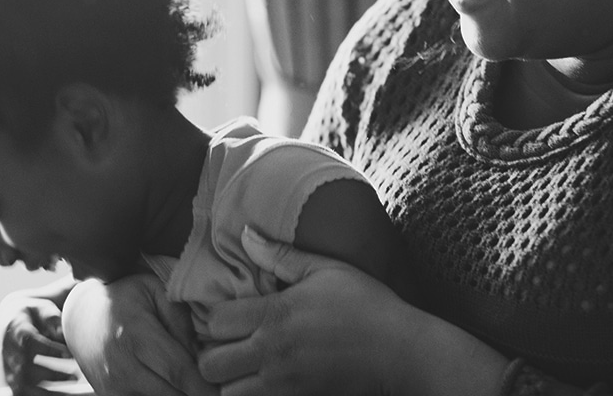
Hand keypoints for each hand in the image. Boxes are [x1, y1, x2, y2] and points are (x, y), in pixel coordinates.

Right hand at [0, 294, 78, 395]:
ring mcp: (8, 366)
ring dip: (46, 392)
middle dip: (50, 374)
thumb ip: (53, 319)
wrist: (10, 320)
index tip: (69, 354)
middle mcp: (9, 350)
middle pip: (24, 367)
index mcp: (16, 328)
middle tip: (75, 376)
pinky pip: (22, 393)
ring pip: (21, 386)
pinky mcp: (10, 379)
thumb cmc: (34, 314)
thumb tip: (63, 333)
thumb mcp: (43, 309)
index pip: (29, 340)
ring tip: (70, 391)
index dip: (48, 349)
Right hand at [62, 275, 218, 395]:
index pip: (179, 371)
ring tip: (203, 387)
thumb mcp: (156, 292)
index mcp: (136, 337)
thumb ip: (182, 320)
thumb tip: (205, 352)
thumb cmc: (127, 299)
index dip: (206, 385)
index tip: (227, 388)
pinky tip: (181, 388)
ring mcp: (114, 389)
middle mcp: (122, 369)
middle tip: (223, 388)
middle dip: (200, 394)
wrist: (82, 318)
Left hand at [196, 227, 418, 395]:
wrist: (401, 353)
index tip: (230, 316)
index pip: (216, 322)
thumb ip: (280, 255)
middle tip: (229, 346)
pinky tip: (266, 382)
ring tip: (245, 368)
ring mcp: (283, 384)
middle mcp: (273, 352)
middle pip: (210, 365)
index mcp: (276, 314)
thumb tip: (245, 234)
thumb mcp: (326, 269)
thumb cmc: (367, 305)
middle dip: (214, 355)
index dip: (216, 319)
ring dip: (231, 382)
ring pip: (228, 394)